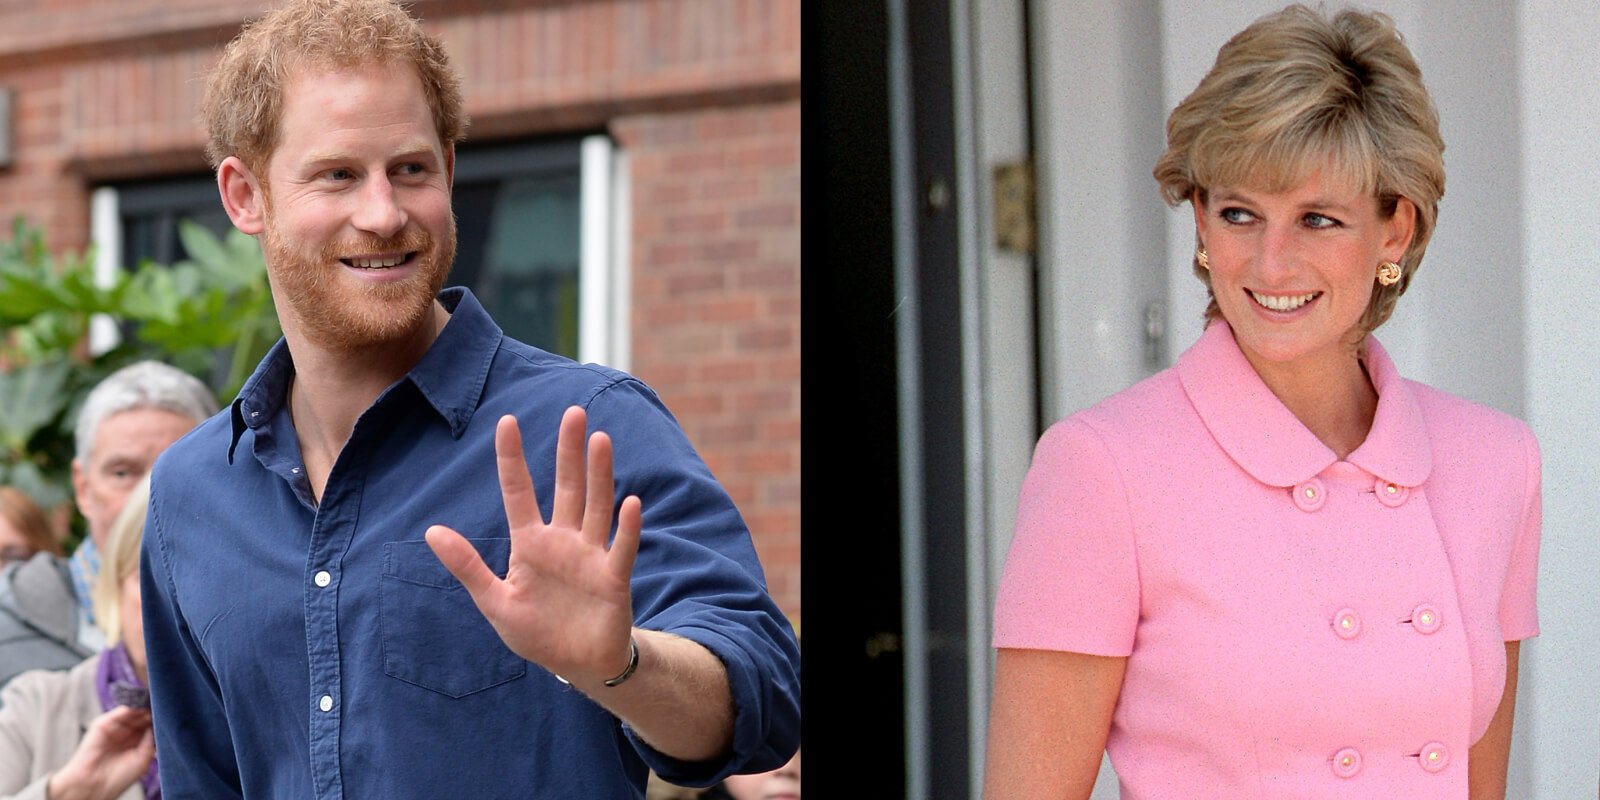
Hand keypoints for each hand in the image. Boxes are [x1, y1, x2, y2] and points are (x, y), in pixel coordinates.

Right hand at [47, 705, 155, 799]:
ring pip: (132, 712)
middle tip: (164, 706)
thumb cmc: (118, 777)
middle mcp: (126, 733)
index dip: (159, 719)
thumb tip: (156, 723)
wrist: (94, 786)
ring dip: (142, 708)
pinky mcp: (102, 725)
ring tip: (154, 705)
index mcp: (136, 741)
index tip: (171, 713)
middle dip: (152, 710)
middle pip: (142, 715)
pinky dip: (128, 709)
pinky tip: (138, 710)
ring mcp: (114, 728)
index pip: (150, 724)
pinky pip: (117, 713)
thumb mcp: (142, 758)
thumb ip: (150, 740)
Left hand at [426, 406, 642, 686]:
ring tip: (601, 440)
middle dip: (569, 451)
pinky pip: (621, 547)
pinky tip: (629, 502)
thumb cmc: (536, 631)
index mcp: (530, 543)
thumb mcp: (494, 601)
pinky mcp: (614, 577)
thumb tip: (431, 531)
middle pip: (567, 487)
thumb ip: (467, 566)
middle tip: (573, 413)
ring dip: (600, 474)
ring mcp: (591, 555)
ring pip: (596, 506)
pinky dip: (627, 527)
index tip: (507, 421)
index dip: (512, 458)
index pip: (519, 492)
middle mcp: (564, 540)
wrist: (577, 664)